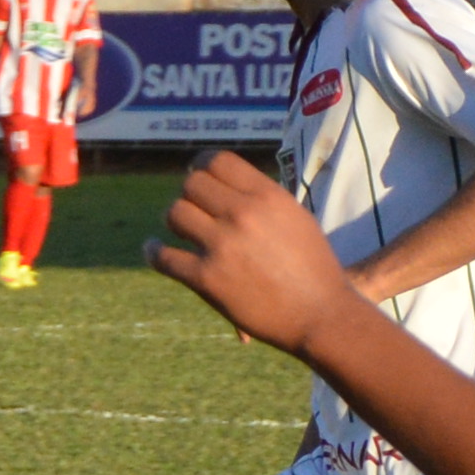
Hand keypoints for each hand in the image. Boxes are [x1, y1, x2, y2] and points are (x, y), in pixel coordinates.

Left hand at [150, 149, 356, 348]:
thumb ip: (260, 198)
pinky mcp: (206, 279)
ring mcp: (223, 246)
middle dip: (189, 195)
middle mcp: (244, 214)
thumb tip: (222, 182)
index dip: (200, 165)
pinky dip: (153, 252)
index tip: (196, 176)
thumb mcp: (293, 217)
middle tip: (194, 210)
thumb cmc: (312, 267)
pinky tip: (154, 249)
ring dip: (174, 222)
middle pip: (191, 185)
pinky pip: (163, 256)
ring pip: (174, 214)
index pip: (217, 161)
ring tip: (182, 231)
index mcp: (267, 195)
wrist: (321, 314)